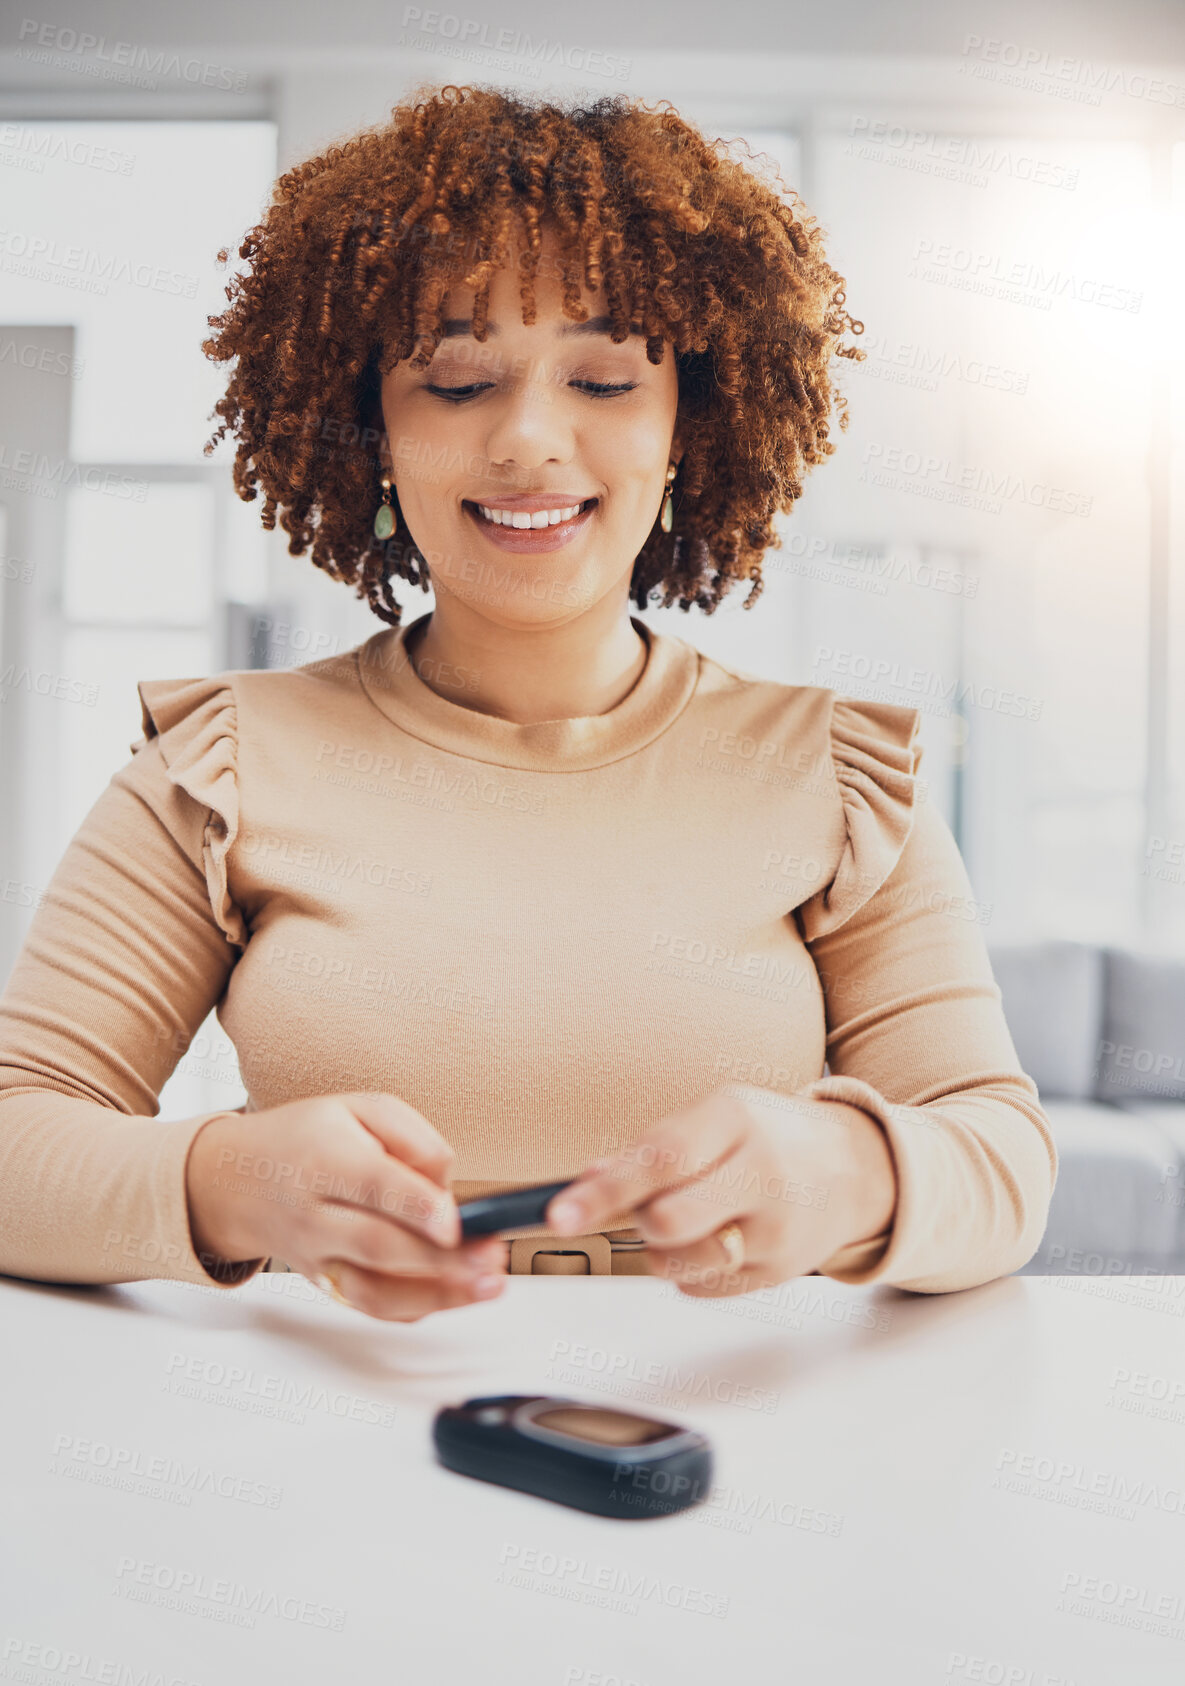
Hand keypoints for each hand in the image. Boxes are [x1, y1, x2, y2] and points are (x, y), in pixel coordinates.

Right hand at [185, 1092, 505, 1319]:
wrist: (238, 1181)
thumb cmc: (308, 1138)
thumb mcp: (360, 1107)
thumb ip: (413, 1138)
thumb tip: (448, 1189)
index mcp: (324, 1159)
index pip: (371, 1185)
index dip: (415, 1207)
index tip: (455, 1222)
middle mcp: (315, 1216)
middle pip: (378, 1246)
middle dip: (442, 1259)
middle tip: (491, 1257)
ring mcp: (318, 1259)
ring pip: (374, 1292)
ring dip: (437, 1295)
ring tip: (487, 1284)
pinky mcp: (327, 1286)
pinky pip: (373, 1309)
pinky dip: (419, 1308)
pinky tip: (457, 1296)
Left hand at [545, 1088, 897, 1296]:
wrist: (857, 1168)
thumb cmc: (772, 1137)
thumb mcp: (716, 1117)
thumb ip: (651, 1148)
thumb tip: (586, 1179)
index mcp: (736, 1119)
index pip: (660, 1160)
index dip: (604, 1191)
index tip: (559, 1214)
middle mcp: (762, 1172)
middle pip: (667, 1221)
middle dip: (637, 1219)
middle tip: (645, 1205)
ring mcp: (776, 1229)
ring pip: (679, 1263)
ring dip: (660, 1249)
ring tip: (686, 1220)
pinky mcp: (781, 1273)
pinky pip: (702, 1288)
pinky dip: (691, 1269)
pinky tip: (716, 1238)